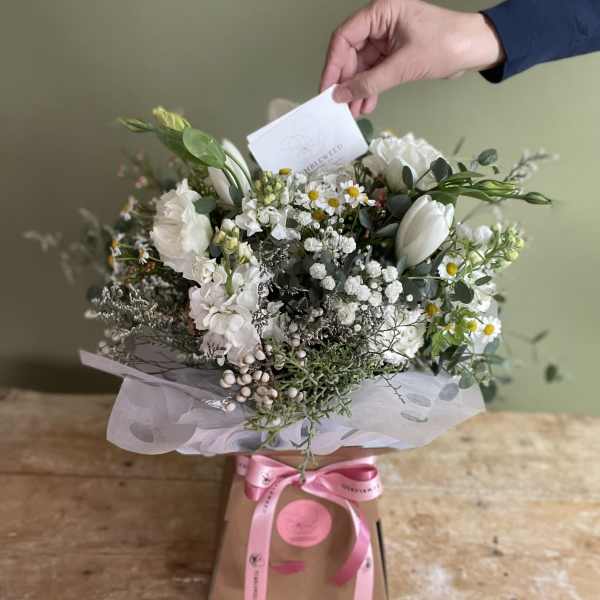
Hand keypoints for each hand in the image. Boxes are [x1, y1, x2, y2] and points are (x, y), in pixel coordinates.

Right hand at [320, 0, 503, 116]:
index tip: (327, 89)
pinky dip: (369, 89)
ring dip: (357, 90)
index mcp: (381, 12)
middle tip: (339, 105)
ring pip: (361, 67)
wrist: (474, 49)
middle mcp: (380, 23)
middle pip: (350, 54)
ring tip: (353, 112)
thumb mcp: (404, 66)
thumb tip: (341, 96)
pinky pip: (374, 72)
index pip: (344, 37)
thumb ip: (370, 83)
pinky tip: (366, 105)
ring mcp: (387, 39)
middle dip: (346, 82)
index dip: (333, 64)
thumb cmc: (446, 44)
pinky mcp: (394, 53)